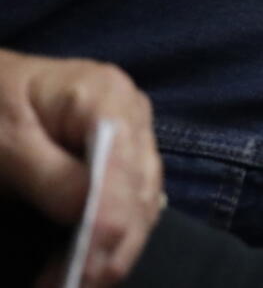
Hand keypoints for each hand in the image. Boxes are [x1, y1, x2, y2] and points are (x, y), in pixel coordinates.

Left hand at [0, 49, 161, 287]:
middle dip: (115, 247)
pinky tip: (92, 261)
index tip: (88, 269)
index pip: (122, 168)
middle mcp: (134, 113)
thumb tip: (88, 220)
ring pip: (145, 201)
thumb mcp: (8, 139)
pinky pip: (134, 202)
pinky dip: (116, 237)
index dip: (109, 223)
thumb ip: (51, 176)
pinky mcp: (126, 156)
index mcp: (107, 96)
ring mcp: (135, 134)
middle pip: (142, 189)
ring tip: (80, 283)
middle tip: (79, 287)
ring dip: (117, 250)